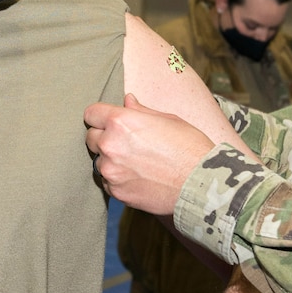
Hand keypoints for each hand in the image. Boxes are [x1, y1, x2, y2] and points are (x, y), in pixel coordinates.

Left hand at [84, 93, 214, 215]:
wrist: (201, 185)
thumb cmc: (190, 148)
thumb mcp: (169, 120)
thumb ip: (141, 111)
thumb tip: (127, 101)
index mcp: (121, 122)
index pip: (91, 113)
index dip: (100, 116)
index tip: (108, 121)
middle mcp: (110, 145)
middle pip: (90, 137)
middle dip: (103, 137)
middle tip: (126, 143)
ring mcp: (111, 171)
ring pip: (98, 161)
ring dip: (110, 160)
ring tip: (136, 163)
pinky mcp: (116, 192)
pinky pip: (107, 182)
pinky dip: (117, 179)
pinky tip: (138, 177)